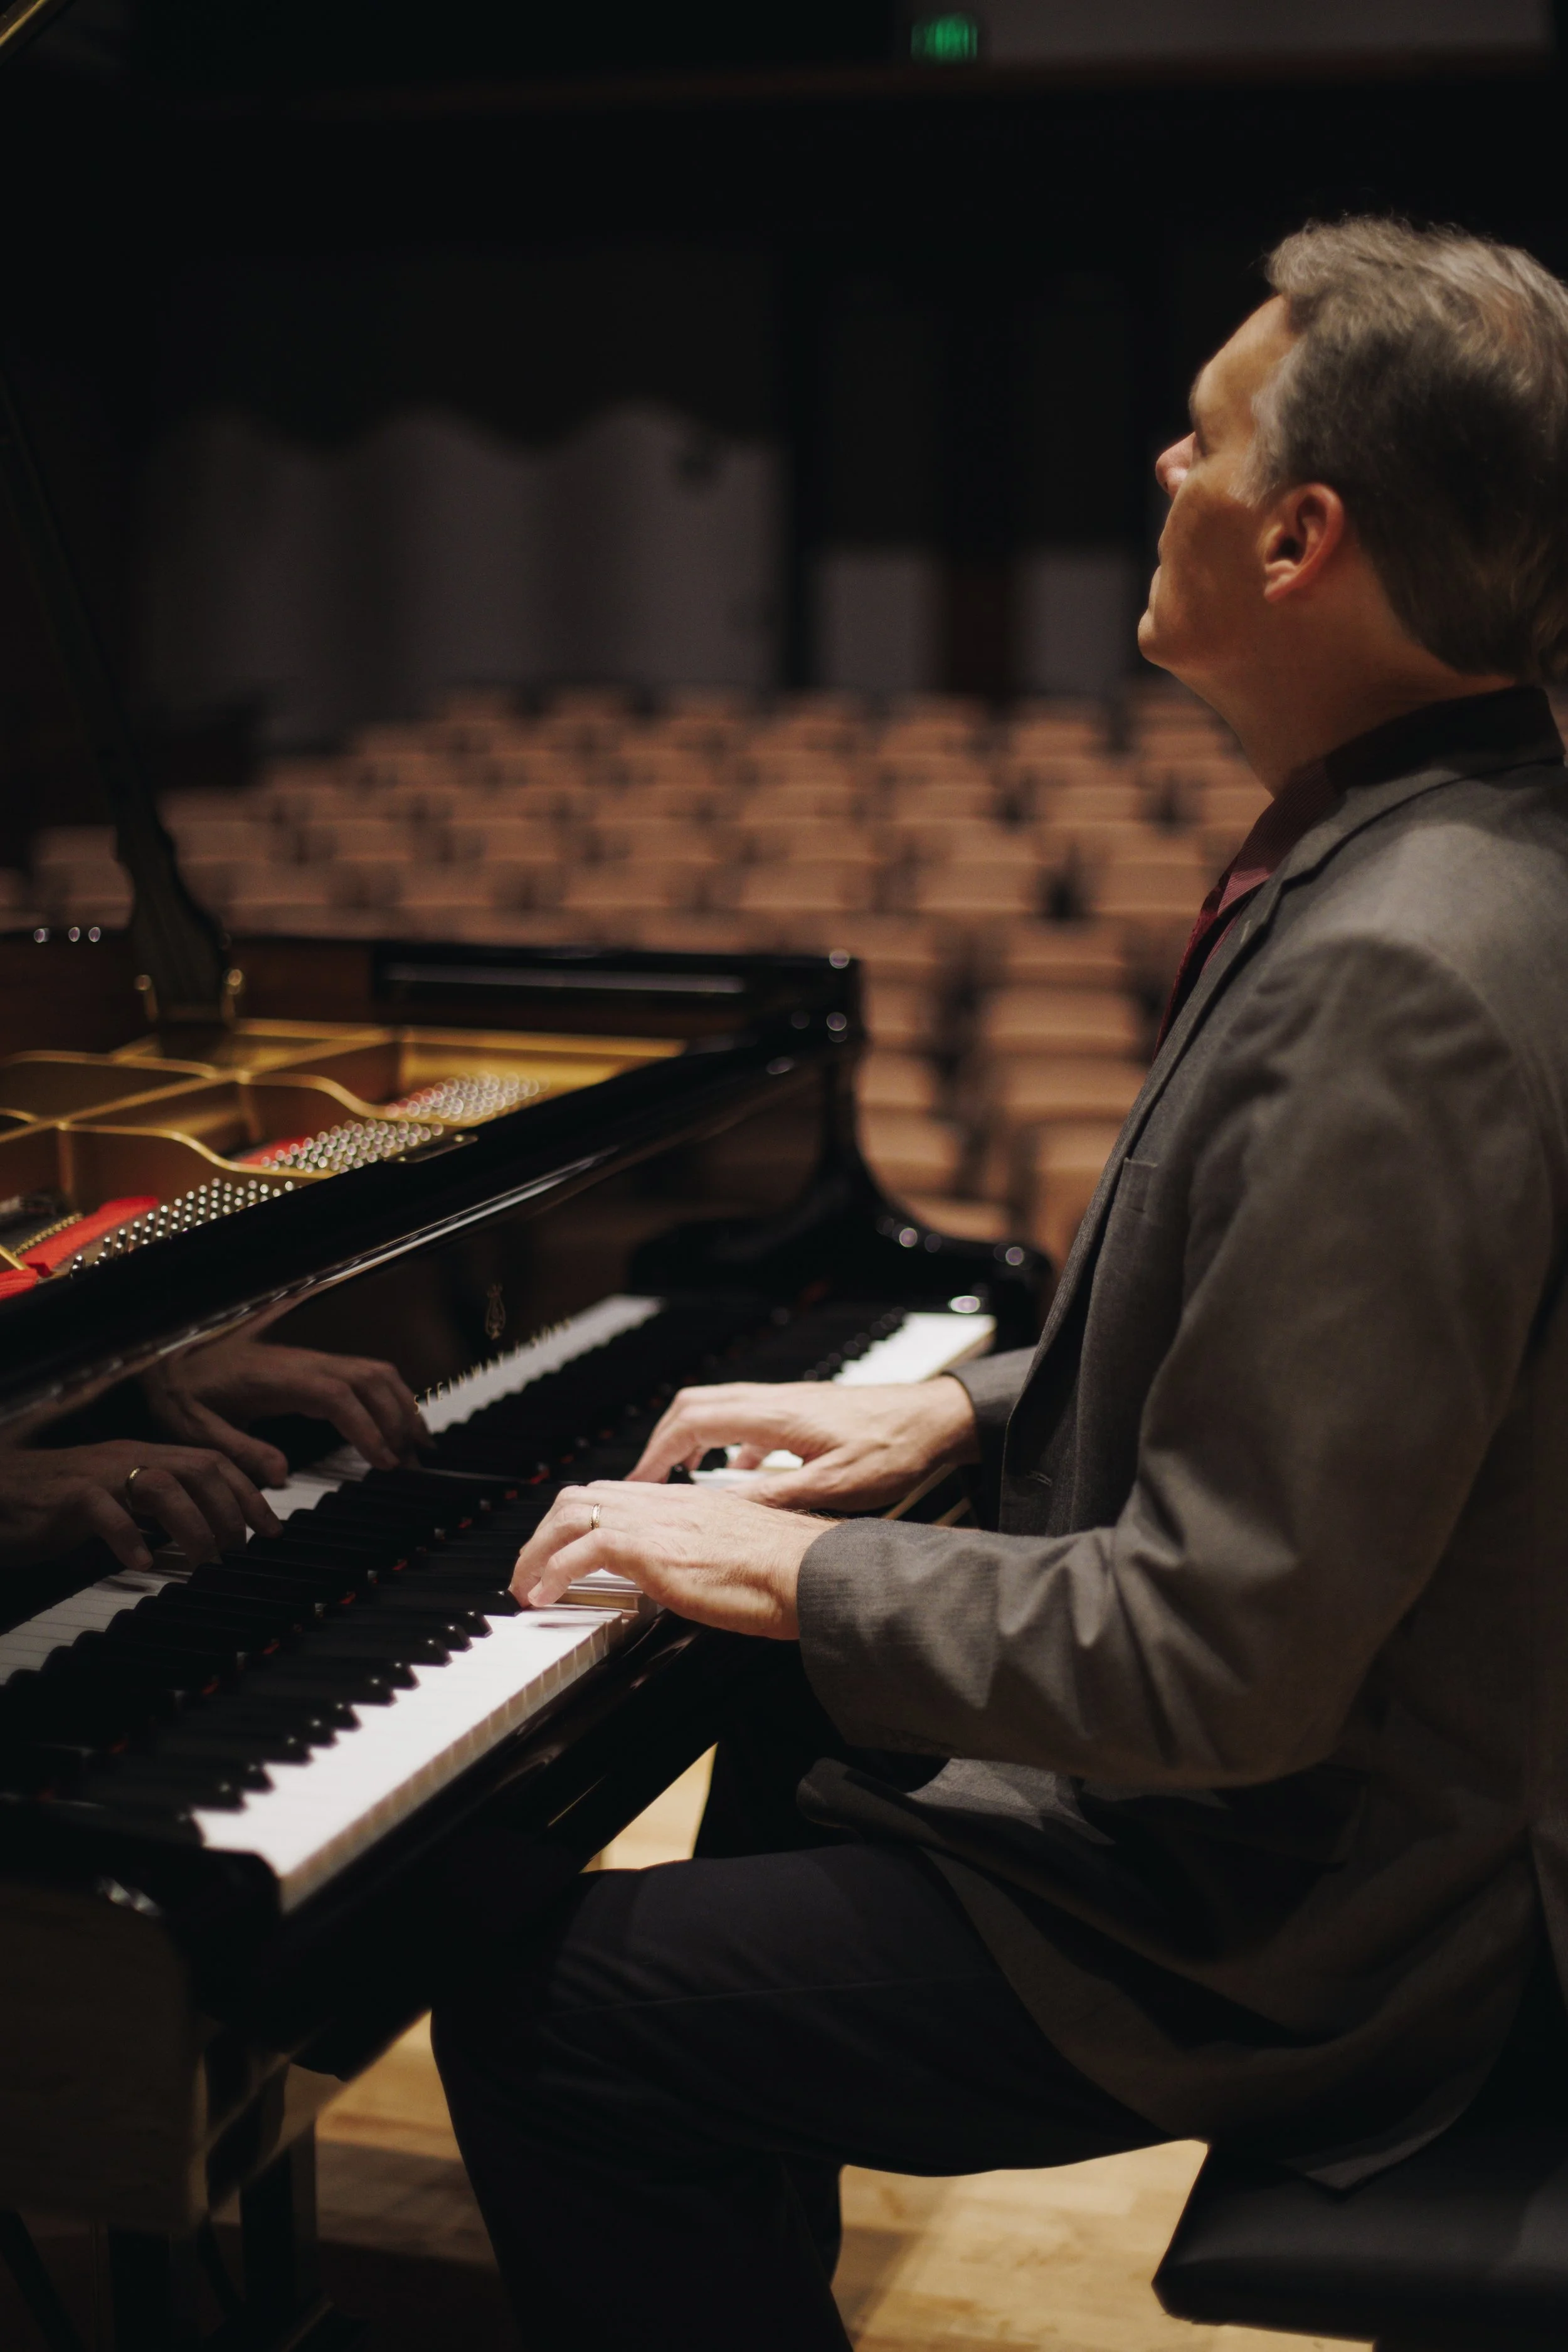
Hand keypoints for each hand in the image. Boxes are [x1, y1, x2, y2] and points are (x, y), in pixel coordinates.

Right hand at [0, 1440, 279, 1574]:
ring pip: (161, 1486)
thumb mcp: (123, 1498)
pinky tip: (143, 1563)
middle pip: (198, 1469)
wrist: (2, 1491)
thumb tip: (210, 1531)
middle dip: (230, 1510)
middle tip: (240, 1551)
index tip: (271, 1528)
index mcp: (147, 1455)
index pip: (212, 1462)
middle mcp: (130, 1457)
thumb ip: (162, 1507)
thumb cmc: (62, 1500)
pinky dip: (130, 1538)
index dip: (248, 1492)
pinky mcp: (69, 1497)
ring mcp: (100, 1474)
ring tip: (205, 1561)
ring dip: (192, 1527)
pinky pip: (107, 1512)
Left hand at [145, 1338, 427, 1483]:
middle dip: (398, 1419)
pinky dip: (390, 1396)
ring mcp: (312, 1360)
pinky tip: (396, 1424)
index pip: (337, 1396)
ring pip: (374, 1371)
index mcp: (276, 1376)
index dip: (367, 1427)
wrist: (173, 1355)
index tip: (385, 1461)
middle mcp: (302, 1362)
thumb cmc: (182, 1389)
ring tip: (419, 1445)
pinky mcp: (314, 1366)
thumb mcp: (195, 1427)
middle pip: (369, 1379)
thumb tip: (280, 1475)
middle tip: (413, 1463)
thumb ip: (238, 1450)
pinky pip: (365, 1374)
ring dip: (402, 1405)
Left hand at [511, 1481, 827, 1639]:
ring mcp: (658, 1522)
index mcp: (685, 1503)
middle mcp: (666, 1503)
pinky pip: (583, 1550)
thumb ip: (704, 1553)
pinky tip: (543, 1596)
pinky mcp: (653, 1549)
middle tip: (531, 1569)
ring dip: (538, 1550)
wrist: (812, 1572)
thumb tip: (688, 1576)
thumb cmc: (790, 1572)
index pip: (612, 1495)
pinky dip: (553, 1571)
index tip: (561, 1551)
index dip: (577, 1520)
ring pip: (572, 1513)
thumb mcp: (735, 1554)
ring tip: (527, 1585)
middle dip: (544, 1533)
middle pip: (581, 1496)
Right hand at [628, 1376, 980, 1511]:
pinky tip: (741, 1473)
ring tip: (682, 1479)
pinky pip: (748, 1418)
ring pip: (719, 1408)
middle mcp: (774, 1399)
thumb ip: (775, 1497)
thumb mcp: (834, 1485)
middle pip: (695, 1406)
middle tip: (648, 1481)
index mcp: (774, 1415)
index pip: (693, 1421)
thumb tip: (722, 1510)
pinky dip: (729, 1442)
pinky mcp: (802, 1410)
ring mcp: (787, 1401)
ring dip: (693, 1439)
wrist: (935, 1418)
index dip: (658, 1452)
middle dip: (663, 1442)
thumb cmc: (894, 1447)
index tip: (640, 1483)